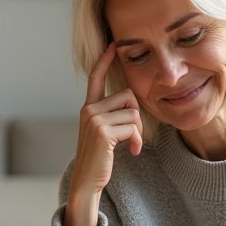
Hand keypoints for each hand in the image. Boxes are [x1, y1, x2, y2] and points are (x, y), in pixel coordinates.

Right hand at [64, 42, 142, 225]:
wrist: (87, 181)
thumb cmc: (98, 159)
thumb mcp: (102, 133)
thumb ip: (111, 116)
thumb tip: (131, 105)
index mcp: (88, 108)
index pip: (95, 78)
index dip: (104, 60)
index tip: (113, 45)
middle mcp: (88, 110)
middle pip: (128, 95)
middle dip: (137, 116)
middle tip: (134, 135)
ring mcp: (94, 119)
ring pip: (132, 111)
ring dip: (139, 131)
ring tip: (132, 145)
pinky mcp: (102, 132)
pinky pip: (132, 126)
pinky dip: (137, 140)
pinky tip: (132, 151)